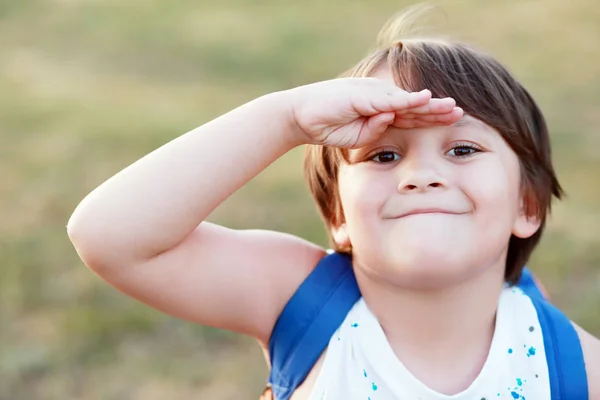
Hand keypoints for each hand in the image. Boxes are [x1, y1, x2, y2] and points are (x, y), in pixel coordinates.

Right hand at [286, 77, 462, 148]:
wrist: (301, 116)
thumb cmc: (327, 126)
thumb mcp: (357, 137)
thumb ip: (375, 131)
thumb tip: (390, 121)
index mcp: (380, 109)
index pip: (410, 115)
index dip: (430, 118)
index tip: (451, 121)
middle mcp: (379, 98)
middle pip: (413, 106)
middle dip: (437, 110)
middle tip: (460, 112)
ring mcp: (372, 94)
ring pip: (406, 100)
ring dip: (429, 104)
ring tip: (451, 107)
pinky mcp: (363, 95)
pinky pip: (389, 99)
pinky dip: (407, 100)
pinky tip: (425, 99)